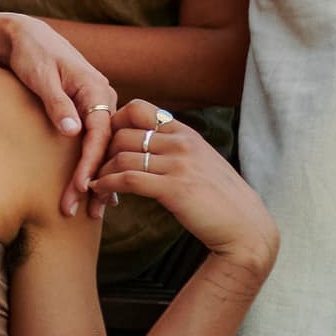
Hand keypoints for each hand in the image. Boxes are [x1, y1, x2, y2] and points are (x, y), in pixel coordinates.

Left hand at [0, 10, 116, 215]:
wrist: (26, 36)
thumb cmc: (31, 54)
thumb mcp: (41, 77)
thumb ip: (57, 103)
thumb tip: (73, 132)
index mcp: (95, 88)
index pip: (99, 133)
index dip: (90, 163)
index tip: (80, 188)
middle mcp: (103, 97)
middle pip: (106, 145)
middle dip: (96, 180)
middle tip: (85, 212)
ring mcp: (97, 104)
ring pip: (103, 146)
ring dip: (98, 177)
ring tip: (93, 210)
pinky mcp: (87, 109)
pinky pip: (95, 140)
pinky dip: (93, 164)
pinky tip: (93, 187)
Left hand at [90, 101, 276, 273]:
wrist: (245, 226)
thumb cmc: (220, 198)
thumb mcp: (199, 162)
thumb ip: (174, 149)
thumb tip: (144, 146)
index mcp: (185, 132)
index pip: (137, 108)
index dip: (112, 122)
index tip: (102, 142)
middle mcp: (181, 142)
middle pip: (121, 133)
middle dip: (99, 151)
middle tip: (89, 168)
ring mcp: (179, 164)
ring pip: (120, 156)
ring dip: (98, 172)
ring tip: (91, 185)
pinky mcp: (174, 188)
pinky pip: (128, 179)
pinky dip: (106, 185)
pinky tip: (99, 192)